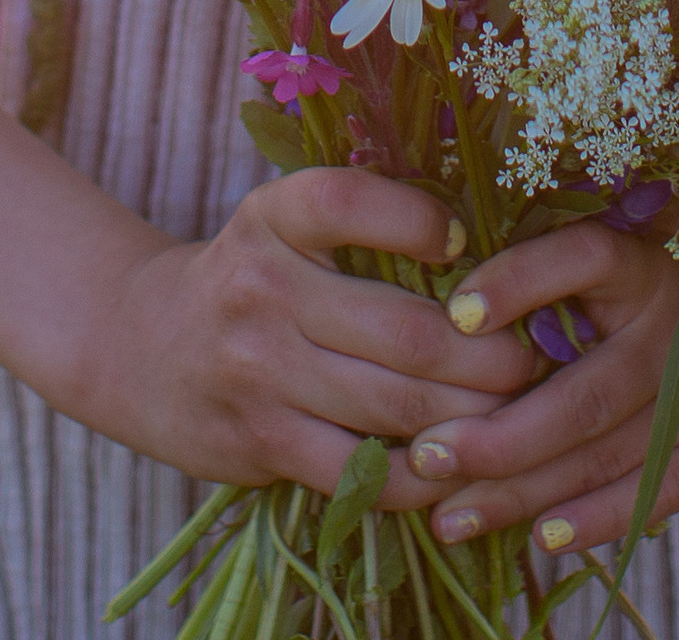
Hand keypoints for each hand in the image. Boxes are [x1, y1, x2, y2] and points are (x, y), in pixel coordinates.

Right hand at [80, 169, 537, 500]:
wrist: (142, 347)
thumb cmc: (250, 273)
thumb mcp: (285, 220)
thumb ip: (365, 216)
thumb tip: (486, 235)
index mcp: (274, 216)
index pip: (352, 204)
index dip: (422, 223)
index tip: (470, 246)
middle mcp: (262, 288)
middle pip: (405, 330)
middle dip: (490, 354)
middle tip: (537, 358)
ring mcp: (260, 372)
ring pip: (393, 404)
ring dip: (471, 416)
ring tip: (520, 412)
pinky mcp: (261, 442)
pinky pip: (359, 471)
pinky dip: (419, 473)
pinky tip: (459, 465)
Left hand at [399, 225, 678, 553]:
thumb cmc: (649, 269)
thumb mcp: (609, 239)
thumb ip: (546, 265)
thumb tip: (447, 307)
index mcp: (649, 255)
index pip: (584, 258)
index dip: (521, 282)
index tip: (456, 313)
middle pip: (587, 393)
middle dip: (500, 437)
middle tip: (428, 457)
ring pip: (610, 454)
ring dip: (526, 492)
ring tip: (453, 515)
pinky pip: (658, 492)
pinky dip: (598, 517)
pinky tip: (541, 534)